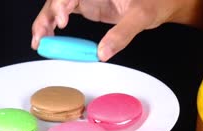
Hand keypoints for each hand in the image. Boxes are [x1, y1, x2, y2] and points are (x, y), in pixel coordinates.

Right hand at [31, 0, 181, 60]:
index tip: (62, 22)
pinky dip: (53, 26)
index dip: (61, 4)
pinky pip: (64, 13)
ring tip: (39, 42)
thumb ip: (123, 33)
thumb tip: (102, 53)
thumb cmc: (156, 1)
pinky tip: (48, 38)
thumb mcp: (142, 16)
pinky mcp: (86, 6)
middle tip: (40, 38)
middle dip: (46, 17)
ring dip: (45, 23)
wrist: (163, 2)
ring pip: (57, 7)